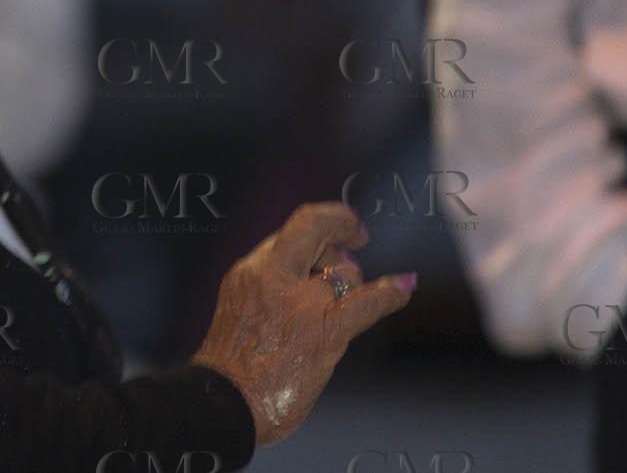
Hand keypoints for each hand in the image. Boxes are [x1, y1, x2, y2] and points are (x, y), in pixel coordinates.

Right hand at [190, 201, 414, 445]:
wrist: (222, 403)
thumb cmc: (230, 367)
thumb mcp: (240, 308)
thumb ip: (269, 286)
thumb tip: (311, 275)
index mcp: (249, 272)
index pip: (290, 233)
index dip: (320, 224)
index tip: (336, 228)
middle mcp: (272, 278)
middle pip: (313, 229)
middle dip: (340, 224)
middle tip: (357, 233)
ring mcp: (299, 304)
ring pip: (343, 270)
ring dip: (355, 280)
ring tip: (357, 295)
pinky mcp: (323, 333)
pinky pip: (366, 303)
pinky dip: (390, 293)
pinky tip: (404, 286)